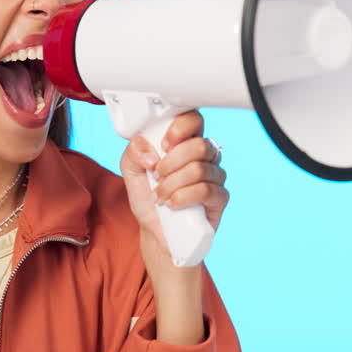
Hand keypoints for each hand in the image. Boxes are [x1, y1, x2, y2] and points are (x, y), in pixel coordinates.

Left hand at [118, 110, 228, 284]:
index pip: (194, 119)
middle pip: (199, 145)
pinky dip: (182, 197)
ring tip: (160, 195)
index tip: (163, 144)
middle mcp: (204, 156)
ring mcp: (215, 176)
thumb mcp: (131, 172)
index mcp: (185, 142)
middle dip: (171, 163)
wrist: (156, 232)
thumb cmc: (148, 199)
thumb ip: (133, 152)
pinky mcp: (220, 198)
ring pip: (200, 169)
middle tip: (157, 175)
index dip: (180, 128)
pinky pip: (205, 190)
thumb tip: (150, 152)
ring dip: (172, 184)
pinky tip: (172, 204)